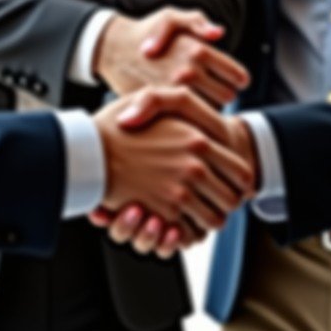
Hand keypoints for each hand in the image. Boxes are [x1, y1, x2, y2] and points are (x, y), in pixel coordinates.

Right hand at [91, 113, 258, 257]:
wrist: (89, 149)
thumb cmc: (119, 121)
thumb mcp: (154, 96)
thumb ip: (183, 103)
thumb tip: (205, 129)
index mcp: (199, 139)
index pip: (241, 172)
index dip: (238, 181)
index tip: (227, 182)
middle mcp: (195, 167)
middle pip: (232, 200)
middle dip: (225, 203)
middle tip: (212, 200)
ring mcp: (180, 192)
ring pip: (214, 220)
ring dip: (207, 220)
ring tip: (195, 212)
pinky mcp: (162, 213)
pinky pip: (189, 233)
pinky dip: (186, 233)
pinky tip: (176, 222)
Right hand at [94, 8, 249, 106]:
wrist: (112, 50)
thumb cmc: (147, 31)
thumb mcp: (172, 17)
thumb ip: (198, 22)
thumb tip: (218, 33)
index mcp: (198, 50)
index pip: (237, 76)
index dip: (236, 79)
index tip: (232, 82)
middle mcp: (188, 72)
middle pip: (226, 97)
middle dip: (221, 95)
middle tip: (211, 93)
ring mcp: (173, 92)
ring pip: (208, 113)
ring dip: (206, 110)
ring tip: (196, 104)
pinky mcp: (159, 109)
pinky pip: (186, 122)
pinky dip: (188, 120)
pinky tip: (180, 111)